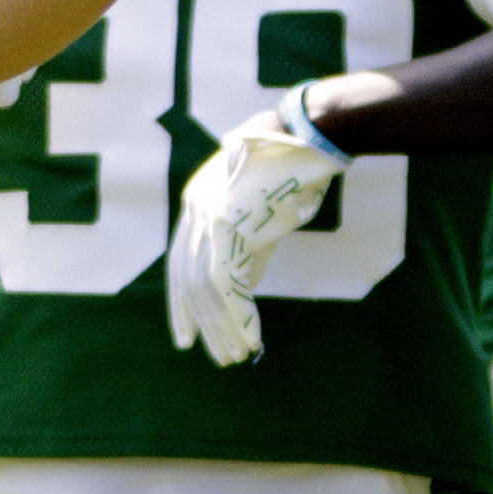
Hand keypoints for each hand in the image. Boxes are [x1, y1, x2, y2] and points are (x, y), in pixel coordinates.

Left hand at [166, 91, 345, 366]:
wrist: (312, 138)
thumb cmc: (294, 174)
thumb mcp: (263, 219)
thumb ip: (248, 254)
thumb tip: (240, 294)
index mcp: (197, 204)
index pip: (179, 264)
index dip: (182, 304)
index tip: (187, 337)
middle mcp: (195, 208)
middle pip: (187, 279)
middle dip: (202, 322)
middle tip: (217, 356)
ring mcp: (209, 213)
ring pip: (205, 286)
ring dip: (222, 326)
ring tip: (235, 355)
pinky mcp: (230, 221)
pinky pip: (226, 281)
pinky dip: (239, 314)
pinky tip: (252, 336)